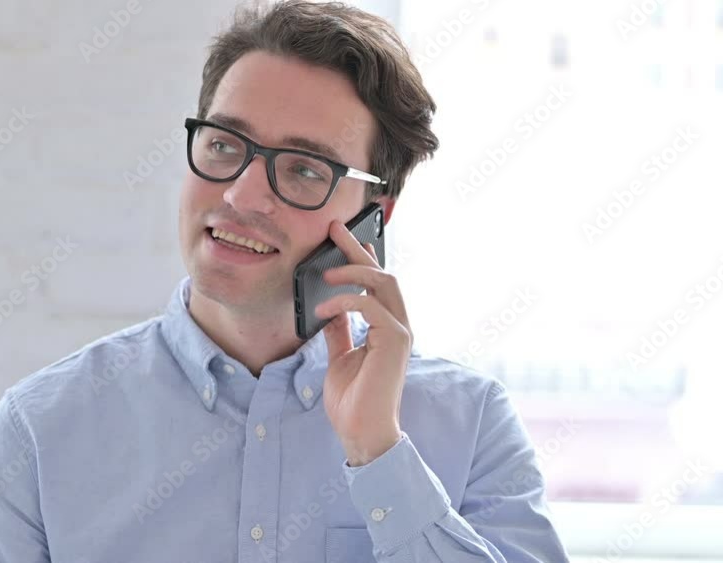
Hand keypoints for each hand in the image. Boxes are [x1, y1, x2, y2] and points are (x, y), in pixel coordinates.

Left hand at [315, 219, 412, 466]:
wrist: (362, 433)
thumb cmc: (352, 401)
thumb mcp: (340, 357)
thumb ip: (340, 331)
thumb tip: (330, 309)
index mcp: (386, 328)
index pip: (377, 284)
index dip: (362, 258)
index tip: (343, 238)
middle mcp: (398, 326)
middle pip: (383, 274)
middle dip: (357, 249)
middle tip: (334, 230)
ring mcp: (400, 332)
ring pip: (383, 282)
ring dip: (353, 269)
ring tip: (325, 271)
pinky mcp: (395, 341)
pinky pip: (370, 306)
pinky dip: (344, 301)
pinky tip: (323, 307)